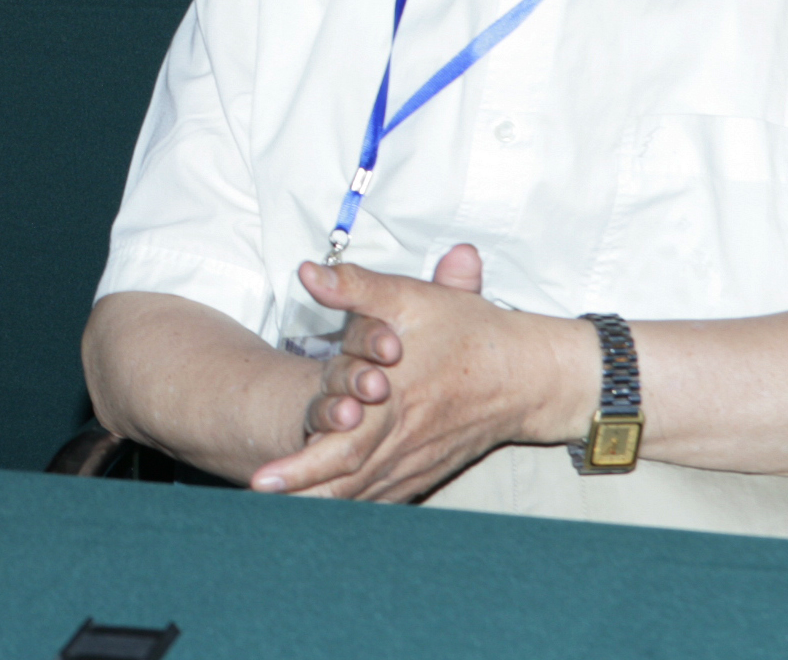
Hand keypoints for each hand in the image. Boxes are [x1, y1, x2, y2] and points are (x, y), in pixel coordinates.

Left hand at [251, 244, 573, 502]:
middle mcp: (403, 439)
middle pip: (346, 478)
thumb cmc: (469, 332)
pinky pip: (386, 497)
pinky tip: (330, 512)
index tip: (262, 480)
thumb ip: (355, 286)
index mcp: (394, 400)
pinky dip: (356, 506)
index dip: (301, 466)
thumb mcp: (411, 296)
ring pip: (364, 494)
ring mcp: (417, 460)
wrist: (528, 374)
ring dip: (323, 505)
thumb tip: (307, 271)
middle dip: (300, 492)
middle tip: (258, 497)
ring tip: (279, 515)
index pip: (341, 444)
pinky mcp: (427, 469)